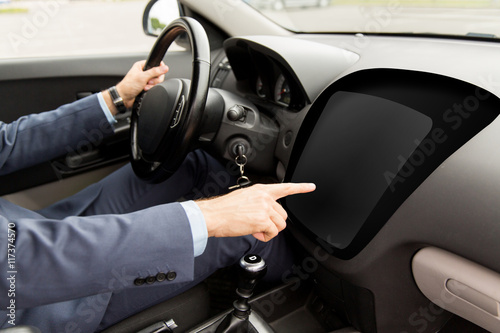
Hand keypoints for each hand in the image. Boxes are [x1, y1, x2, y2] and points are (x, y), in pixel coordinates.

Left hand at [116, 60, 168, 107]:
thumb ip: (154, 72)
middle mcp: (144, 71)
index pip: (155, 63)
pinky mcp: (146, 86)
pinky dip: (151, 88)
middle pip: (158, 73)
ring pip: (156, 81)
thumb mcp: (143, 77)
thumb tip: (165, 68)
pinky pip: (154, 86)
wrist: (124, 97)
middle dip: (155, 80)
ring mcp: (145, 79)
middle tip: (149, 82)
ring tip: (145, 87)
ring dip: (152, 85)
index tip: (160, 73)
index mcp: (141, 66)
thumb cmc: (128, 86)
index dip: (159, 68)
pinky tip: (145, 89)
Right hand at [195, 183, 315, 241]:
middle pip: (283, 214)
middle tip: (259, 226)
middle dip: (273, 223)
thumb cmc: (224, 209)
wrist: (214, 215)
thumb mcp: (244, 198)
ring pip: (280, 225)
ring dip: (269, 230)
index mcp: (260, 190)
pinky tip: (255, 232)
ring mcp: (264, 208)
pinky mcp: (263, 220)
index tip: (311, 186)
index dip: (300, 188)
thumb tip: (265, 215)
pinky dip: (265, 236)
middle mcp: (265, 197)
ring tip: (255, 229)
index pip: (285, 187)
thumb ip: (259, 203)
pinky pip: (273, 233)